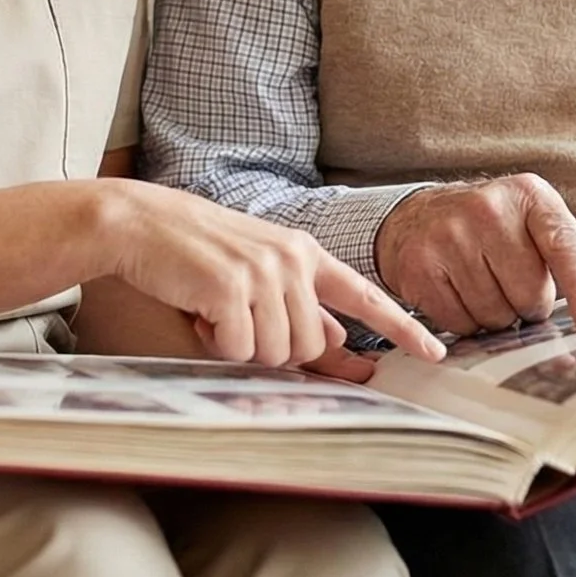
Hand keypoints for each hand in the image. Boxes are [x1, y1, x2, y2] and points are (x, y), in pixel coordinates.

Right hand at [100, 182, 447, 368]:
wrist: (140, 223)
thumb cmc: (195, 251)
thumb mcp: (256, 269)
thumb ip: (299, 305)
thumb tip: (338, 342)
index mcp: (303, 252)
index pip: (364, 295)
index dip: (402, 328)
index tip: (435, 353)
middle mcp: (291, 259)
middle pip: (309, 346)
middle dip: (271, 349)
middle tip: (234, 322)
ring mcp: (263, 272)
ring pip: (276, 354)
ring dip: (240, 347)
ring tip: (214, 312)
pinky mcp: (231, 287)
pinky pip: (238, 350)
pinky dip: (214, 344)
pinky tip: (198, 313)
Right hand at [373, 174, 575, 335]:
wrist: (416, 218)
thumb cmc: (494, 230)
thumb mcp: (541, 231)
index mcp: (530, 197)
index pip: (565, 245)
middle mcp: (488, 209)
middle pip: (530, 294)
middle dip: (528, 305)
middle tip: (511, 284)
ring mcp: (449, 236)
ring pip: (495, 314)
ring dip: (497, 316)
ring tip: (483, 286)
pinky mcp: (421, 265)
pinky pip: (460, 322)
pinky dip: (465, 321)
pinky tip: (458, 294)